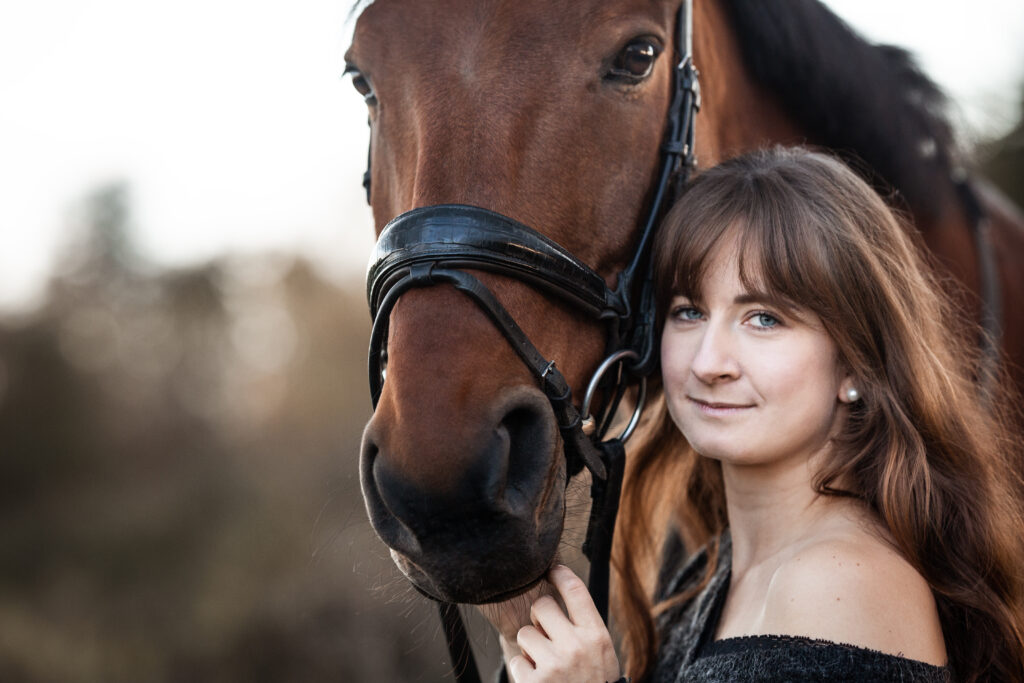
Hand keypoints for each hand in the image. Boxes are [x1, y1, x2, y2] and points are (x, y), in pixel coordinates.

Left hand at [508, 565, 619, 682]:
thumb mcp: (602, 653)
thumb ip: (584, 627)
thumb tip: (559, 591)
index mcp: (596, 635)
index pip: (575, 590)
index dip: (560, 574)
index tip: (551, 570)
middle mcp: (576, 647)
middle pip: (542, 606)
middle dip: (539, 618)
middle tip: (547, 634)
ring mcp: (554, 665)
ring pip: (525, 634)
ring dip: (530, 648)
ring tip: (545, 663)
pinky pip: (517, 662)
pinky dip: (524, 672)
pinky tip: (540, 681)